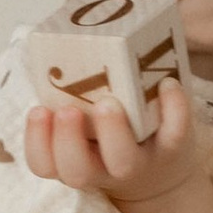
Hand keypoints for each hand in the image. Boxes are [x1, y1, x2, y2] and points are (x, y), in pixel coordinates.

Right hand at [23, 78, 212, 212]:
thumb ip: (71, 99)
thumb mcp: (87, 130)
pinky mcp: (173, 150)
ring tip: (108, 103)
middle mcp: (104, 168)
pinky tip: (167, 84)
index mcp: (76, 160)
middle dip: (67, 140)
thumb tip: (62, 37)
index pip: (44, 164)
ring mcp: (140, 162)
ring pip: (123, 162)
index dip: (36, 141)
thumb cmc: (112, 141)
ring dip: (112, 132)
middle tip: (68, 110)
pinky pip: (175, 135)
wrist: (161, 175)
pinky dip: (174, 109)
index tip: (38, 110)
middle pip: (76, 171)